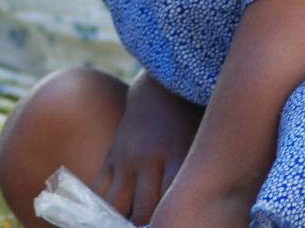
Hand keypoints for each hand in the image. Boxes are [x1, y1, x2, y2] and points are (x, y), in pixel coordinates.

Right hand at [94, 71, 202, 225]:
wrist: (161, 89)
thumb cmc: (192, 121)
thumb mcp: (201, 143)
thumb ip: (197, 175)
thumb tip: (205, 209)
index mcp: (177, 156)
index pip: (170, 202)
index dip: (168, 220)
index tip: (174, 226)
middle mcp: (148, 158)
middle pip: (143, 210)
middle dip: (148, 226)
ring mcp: (126, 157)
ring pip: (114, 204)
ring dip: (121, 220)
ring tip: (129, 226)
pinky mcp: (111, 156)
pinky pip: (99, 190)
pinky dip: (103, 207)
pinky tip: (110, 216)